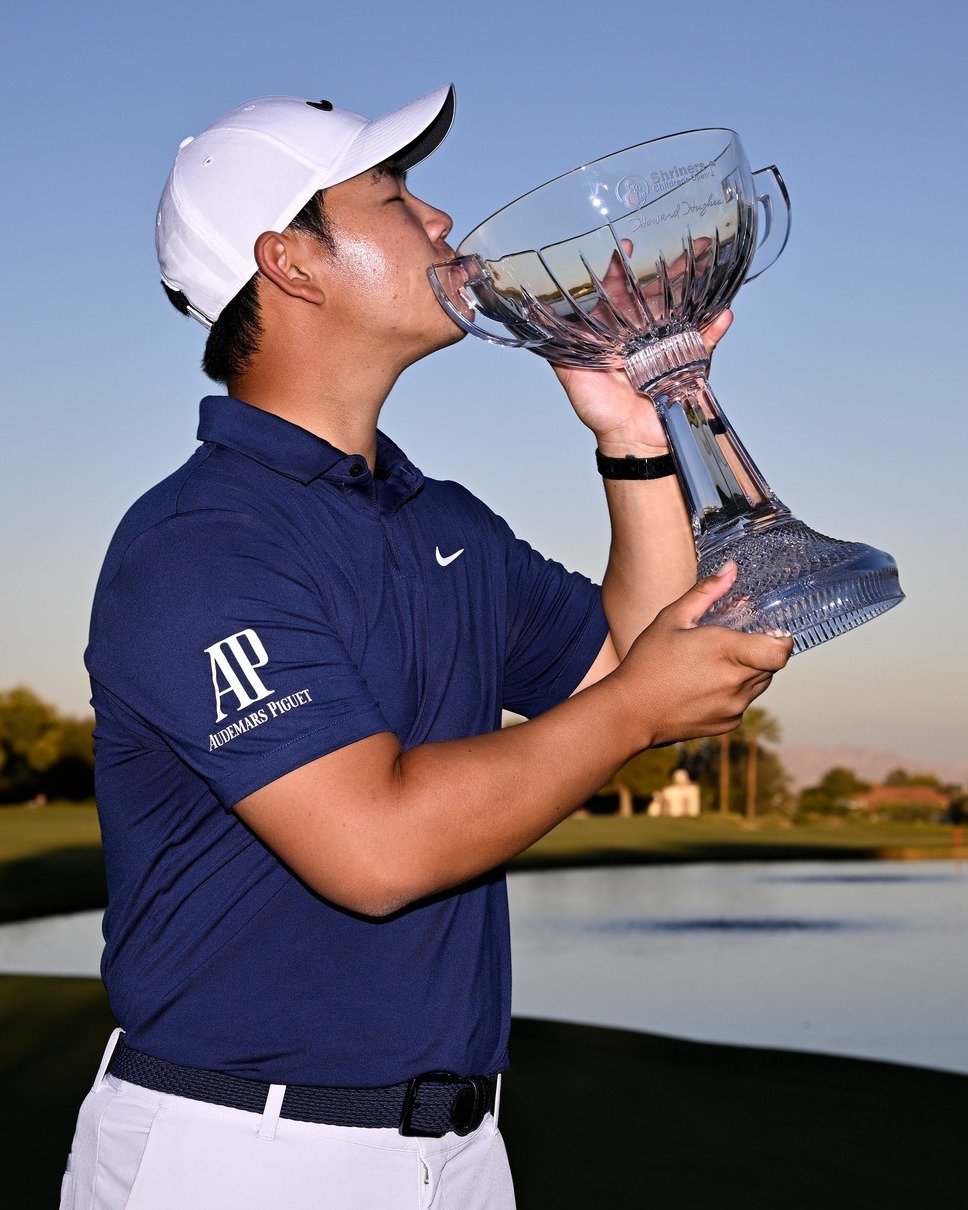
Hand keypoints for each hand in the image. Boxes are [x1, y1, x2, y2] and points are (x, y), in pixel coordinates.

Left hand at [551, 239, 731, 453]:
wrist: (631, 440)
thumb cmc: (601, 412)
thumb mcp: (574, 378)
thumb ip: (560, 351)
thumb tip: (536, 323)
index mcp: (615, 335)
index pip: (618, 295)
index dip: (620, 271)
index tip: (625, 247)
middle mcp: (642, 336)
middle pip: (657, 294)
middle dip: (670, 268)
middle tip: (685, 241)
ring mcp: (667, 347)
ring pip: (684, 309)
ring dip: (698, 286)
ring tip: (709, 259)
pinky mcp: (688, 363)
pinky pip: (706, 342)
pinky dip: (715, 328)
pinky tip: (723, 312)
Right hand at [611, 562, 792, 749]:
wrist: (630, 712)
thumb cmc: (647, 663)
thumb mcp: (672, 618)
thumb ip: (706, 592)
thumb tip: (731, 569)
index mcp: (726, 651)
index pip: (781, 651)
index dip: (783, 641)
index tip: (771, 633)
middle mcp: (736, 682)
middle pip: (771, 665)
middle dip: (758, 652)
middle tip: (728, 646)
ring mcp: (734, 706)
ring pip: (758, 684)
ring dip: (746, 672)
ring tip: (712, 667)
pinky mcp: (727, 723)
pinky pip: (742, 703)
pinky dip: (732, 693)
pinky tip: (703, 687)